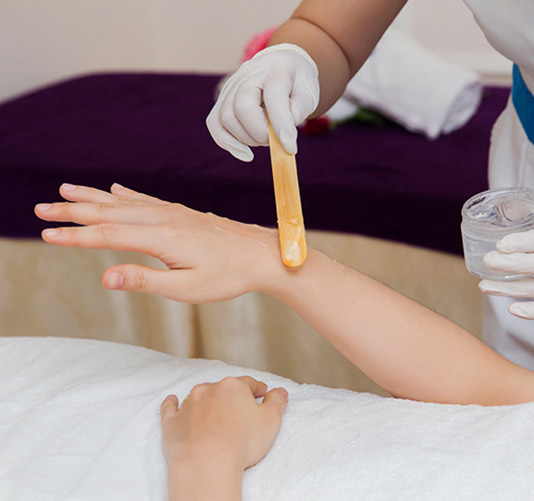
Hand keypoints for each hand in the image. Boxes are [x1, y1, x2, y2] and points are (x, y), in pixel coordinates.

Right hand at [34, 183, 285, 302]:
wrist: (263, 255)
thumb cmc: (228, 276)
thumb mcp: (187, 289)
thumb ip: (145, 281)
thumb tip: (105, 278)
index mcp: (162, 238)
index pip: (108, 234)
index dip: (74, 236)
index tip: (46, 234)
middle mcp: (164, 218)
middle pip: (109, 211)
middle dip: (73, 210)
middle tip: (40, 208)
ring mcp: (173, 212)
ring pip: (125, 202)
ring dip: (93, 197)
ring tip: (65, 191)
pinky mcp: (182, 212)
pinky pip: (146, 199)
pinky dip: (125, 194)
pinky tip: (115, 190)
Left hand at [161, 376, 287, 500]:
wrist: (206, 464)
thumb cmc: (241, 442)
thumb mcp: (271, 421)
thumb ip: (277, 402)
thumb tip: (280, 391)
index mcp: (234, 386)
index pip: (249, 383)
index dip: (257, 389)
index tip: (262, 393)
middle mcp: (209, 390)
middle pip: (224, 389)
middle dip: (232, 396)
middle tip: (240, 408)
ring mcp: (188, 405)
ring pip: (199, 396)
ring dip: (207, 401)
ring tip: (215, 413)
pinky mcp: (172, 422)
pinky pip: (170, 407)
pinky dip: (172, 403)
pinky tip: (172, 400)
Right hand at [206, 43, 319, 161]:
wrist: (281, 66)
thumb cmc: (297, 83)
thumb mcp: (309, 94)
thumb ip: (299, 110)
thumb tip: (284, 134)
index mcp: (276, 70)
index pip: (274, 96)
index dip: (281, 126)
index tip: (290, 148)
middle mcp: (249, 74)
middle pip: (242, 107)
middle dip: (260, 133)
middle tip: (275, 141)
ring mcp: (231, 84)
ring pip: (226, 118)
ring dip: (246, 139)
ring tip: (265, 139)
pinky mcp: (222, 98)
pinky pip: (215, 123)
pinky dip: (227, 142)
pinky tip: (245, 153)